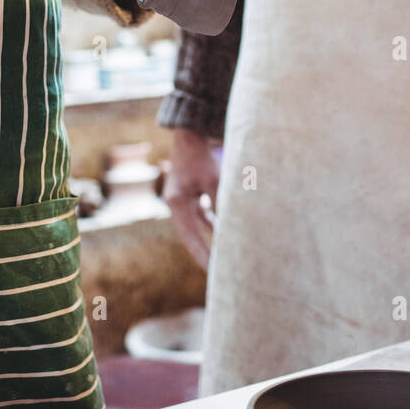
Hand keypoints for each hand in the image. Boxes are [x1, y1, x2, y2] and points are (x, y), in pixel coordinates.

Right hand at [162, 128, 220, 268]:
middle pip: (191, 235)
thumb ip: (220, 204)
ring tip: (222, 258)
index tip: (213, 270)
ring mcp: (183, 200)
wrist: (190, 135)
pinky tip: (224, 234)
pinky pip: (202, 215)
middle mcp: (177, 204)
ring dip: (209, 239)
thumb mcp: (213, 181)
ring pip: (198, 226)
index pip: (190, 236)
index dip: (202, 254)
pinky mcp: (191, 194)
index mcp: (177, 202)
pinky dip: (213, 224)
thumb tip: (232, 227)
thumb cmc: (200, 157)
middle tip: (217, 273)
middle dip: (204, 252)